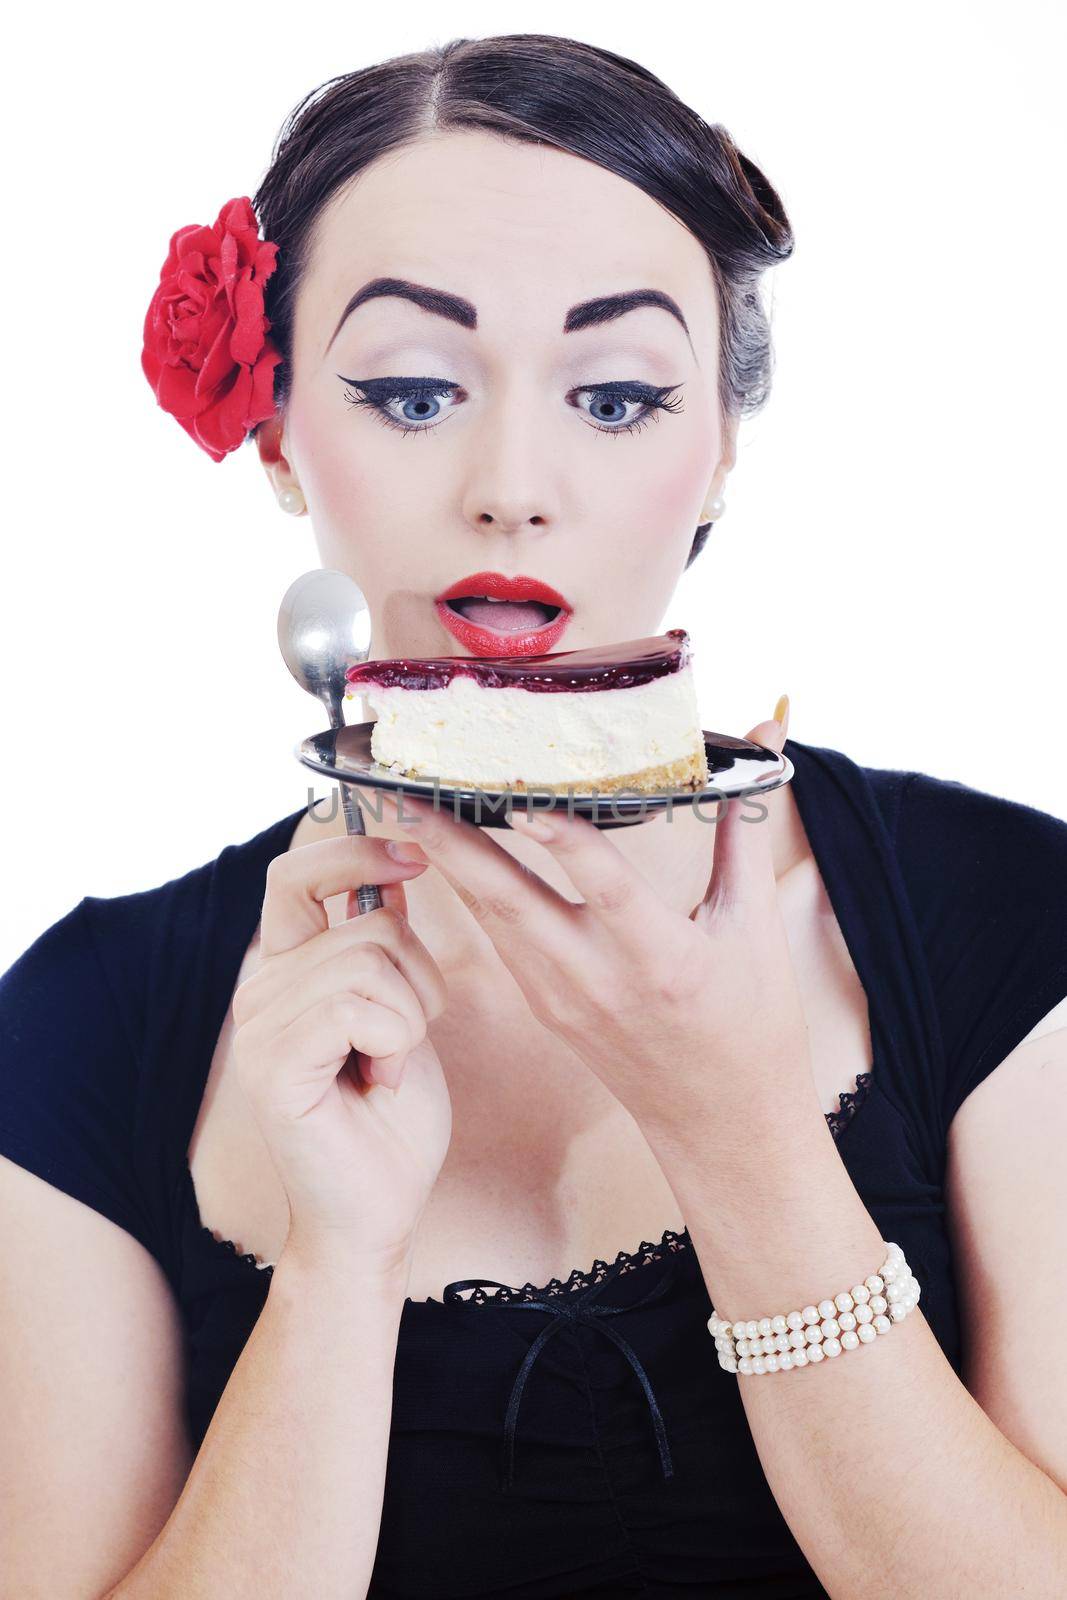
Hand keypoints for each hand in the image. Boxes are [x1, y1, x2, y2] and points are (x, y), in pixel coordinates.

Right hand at [230, 831, 451, 1278]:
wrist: (377, 1211)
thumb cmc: (391, 1119)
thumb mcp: (402, 1010)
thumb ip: (386, 944)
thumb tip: (395, 869)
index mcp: (287, 970)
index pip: (295, 874)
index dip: (355, 851)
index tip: (414, 854)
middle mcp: (261, 989)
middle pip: (366, 922)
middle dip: (418, 976)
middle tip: (405, 1039)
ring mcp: (259, 1026)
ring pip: (370, 961)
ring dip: (408, 1017)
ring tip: (385, 1067)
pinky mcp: (273, 1064)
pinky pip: (357, 1007)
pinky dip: (394, 1045)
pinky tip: (376, 1084)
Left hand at [380, 705, 810, 1145]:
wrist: (722, 1124)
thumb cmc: (751, 1023)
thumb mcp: (756, 925)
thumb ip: (744, 825)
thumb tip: (767, 733)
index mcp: (664, 960)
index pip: (606, 889)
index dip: (565, 843)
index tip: (524, 799)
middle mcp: (601, 982)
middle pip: (513, 905)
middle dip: (454, 848)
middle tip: (408, 792)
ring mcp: (563, 1000)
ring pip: (492, 921)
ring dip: (449, 864)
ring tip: (410, 805)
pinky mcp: (545, 1008)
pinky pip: (500, 941)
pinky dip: (471, 894)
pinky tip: (446, 852)